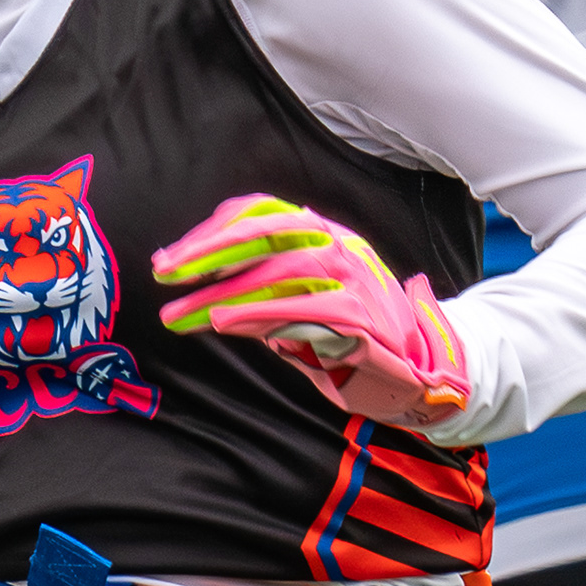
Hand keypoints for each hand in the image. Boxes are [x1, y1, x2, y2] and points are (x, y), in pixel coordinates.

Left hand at [152, 195, 469, 428]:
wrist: (419, 371)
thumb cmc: (353, 341)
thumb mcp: (302, 305)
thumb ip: (263, 292)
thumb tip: (202, 292)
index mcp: (323, 234)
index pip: (261, 214)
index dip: (211, 233)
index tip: (171, 260)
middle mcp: (339, 245)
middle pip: (264, 233)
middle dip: (208, 253)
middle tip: (165, 275)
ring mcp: (353, 276)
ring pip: (279, 271)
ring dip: (223, 292)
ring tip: (181, 313)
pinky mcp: (361, 314)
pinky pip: (301, 307)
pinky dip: (259, 313)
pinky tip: (224, 322)